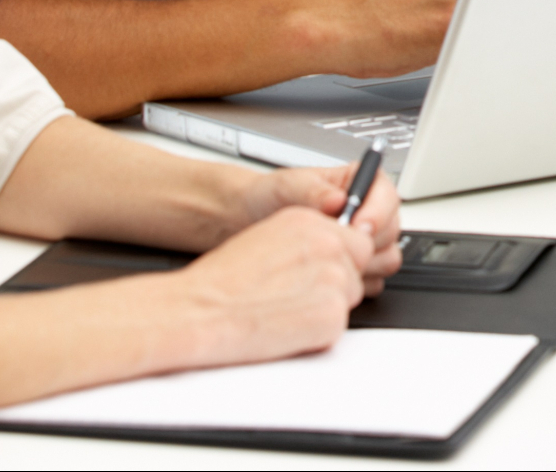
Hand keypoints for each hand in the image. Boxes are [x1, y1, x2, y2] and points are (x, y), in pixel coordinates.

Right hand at [163, 205, 383, 370]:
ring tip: (285, 309)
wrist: (198, 312)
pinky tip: (285, 326)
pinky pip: (338, 326)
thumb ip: (308, 238)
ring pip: (349, 297)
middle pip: (357, 268)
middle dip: (336, 283)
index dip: (339, 259)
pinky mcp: (331, 316)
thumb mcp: (268, 237)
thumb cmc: (222, 281)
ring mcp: (334, 279)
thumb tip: (335, 245)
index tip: (320, 271)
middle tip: (296, 294)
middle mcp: (328, 244)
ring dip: (325, 307)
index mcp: (311, 222)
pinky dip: (317, 332)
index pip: (355, 239)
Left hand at [221, 164, 404, 292]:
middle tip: (340, 247)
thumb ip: (314, 191)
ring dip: (364, 264)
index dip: (379, 212)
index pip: (388, 196)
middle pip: (391, 230)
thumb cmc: (267, 199)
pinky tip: (328, 275)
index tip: (359, 225)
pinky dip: (355, 283)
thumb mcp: (287, 186)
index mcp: (359, 184)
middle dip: (369, 241)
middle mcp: (366, 213)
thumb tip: (339, 200)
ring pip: (387, 258)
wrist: (245, 224)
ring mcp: (362, 242)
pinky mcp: (354, 267)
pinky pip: (372, 281)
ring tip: (330, 261)